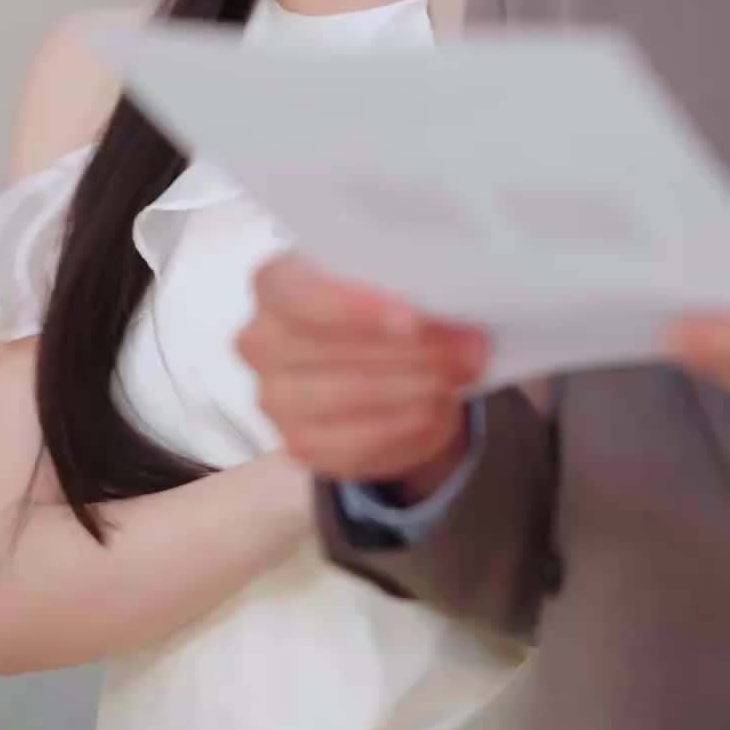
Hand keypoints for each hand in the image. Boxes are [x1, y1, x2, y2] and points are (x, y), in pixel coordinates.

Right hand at [238, 254, 488, 489]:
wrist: (376, 370)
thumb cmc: (380, 313)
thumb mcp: (392, 284)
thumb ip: (406, 286)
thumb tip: (451, 311)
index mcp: (276, 285)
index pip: (299, 295)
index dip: (354, 308)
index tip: (411, 319)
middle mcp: (260, 342)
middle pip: (332, 350)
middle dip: (411, 350)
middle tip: (469, 347)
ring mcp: (275, 399)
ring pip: (350, 396)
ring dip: (418, 386)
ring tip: (462, 372)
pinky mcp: (300, 445)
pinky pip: (360, 442)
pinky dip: (408, 424)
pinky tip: (438, 407)